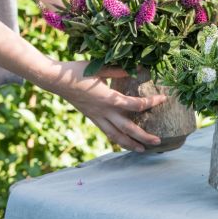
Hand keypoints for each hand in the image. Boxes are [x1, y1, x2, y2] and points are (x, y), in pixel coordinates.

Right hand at [46, 61, 165, 151]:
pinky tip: (124, 143)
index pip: (135, 105)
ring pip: (116, 136)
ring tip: (142, 150)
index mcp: (108, 98)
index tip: (164, 99)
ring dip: (130, 144)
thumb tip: (137, 68)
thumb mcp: (99, 68)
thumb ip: (118, 71)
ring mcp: (97, 117)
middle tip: (158, 142)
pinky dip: (117, 139)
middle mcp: (104, 111)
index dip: (151, 102)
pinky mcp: (92, 118)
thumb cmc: (76, 71)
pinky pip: (106, 132)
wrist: (54, 80)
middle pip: (128, 128)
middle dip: (143, 136)